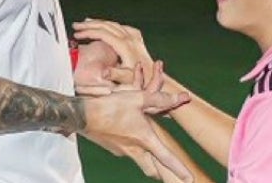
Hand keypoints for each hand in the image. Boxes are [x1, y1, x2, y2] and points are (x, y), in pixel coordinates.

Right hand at [73, 19, 154, 87]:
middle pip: (106, 25)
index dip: (88, 32)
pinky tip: (104, 26)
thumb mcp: (127, 78)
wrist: (154, 76)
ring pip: (112, 24)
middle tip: (76, 26)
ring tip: (85, 23)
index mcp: (125, 46)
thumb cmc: (141, 79)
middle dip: (89, 24)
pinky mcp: (136, 38)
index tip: (77, 34)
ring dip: (98, 23)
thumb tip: (103, 73)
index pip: (102, 33)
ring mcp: (133, 37)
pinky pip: (120, 26)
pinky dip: (109, 25)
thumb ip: (115, 75)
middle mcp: (129, 38)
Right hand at [81, 63, 192, 181]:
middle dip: (161, 172)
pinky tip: (129, 134)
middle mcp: (134, 149)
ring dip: (147, 159)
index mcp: (144, 139)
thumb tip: (181, 97)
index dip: (179, 169)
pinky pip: (127, 150)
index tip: (189, 179)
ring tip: (151, 152)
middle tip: (168, 174)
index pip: (166, 158)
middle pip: (152, 168)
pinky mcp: (112, 148)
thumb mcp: (138, 98)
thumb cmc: (110, 106)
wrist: (82, 115)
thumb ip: (161, 99)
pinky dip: (132, 147)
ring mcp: (122, 151)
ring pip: (140, 160)